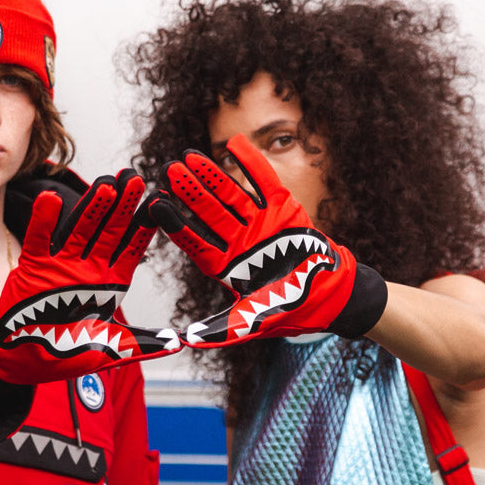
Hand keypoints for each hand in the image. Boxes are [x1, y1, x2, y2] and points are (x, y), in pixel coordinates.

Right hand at [0, 170, 179, 381]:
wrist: (25, 359)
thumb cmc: (66, 353)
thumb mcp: (109, 349)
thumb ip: (141, 343)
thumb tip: (177, 345)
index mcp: (111, 283)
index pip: (132, 248)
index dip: (146, 226)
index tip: (161, 202)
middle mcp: (89, 269)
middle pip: (109, 231)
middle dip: (123, 205)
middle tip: (136, 178)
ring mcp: (62, 265)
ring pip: (80, 229)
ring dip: (91, 206)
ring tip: (106, 183)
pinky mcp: (34, 267)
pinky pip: (39, 240)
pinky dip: (43, 221)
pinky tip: (51, 198)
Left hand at [150, 135, 386, 346]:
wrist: (329, 295)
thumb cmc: (289, 309)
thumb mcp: (253, 322)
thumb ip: (221, 329)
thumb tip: (187, 340)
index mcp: (224, 265)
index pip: (193, 241)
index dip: (175, 223)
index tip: (155, 205)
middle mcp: (236, 240)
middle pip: (208, 212)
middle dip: (189, 192)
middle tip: (169, 169)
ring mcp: (258, 222)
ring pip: (230, 193)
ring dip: (212, 174)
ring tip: (190, 155)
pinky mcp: (282, 208)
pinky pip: (263, 182)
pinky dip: (251, 164)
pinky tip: (234, 144)